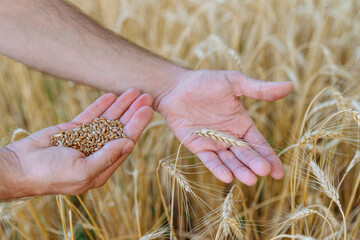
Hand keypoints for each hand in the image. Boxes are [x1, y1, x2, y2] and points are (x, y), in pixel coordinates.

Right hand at [3, 90, 152, 198]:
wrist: (19, 167)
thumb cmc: (50, 175)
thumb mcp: (83, 171)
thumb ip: (107, 157)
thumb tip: (129, 143)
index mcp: (102, 168)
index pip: (126, 143)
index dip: (138, 126)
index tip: (148, 110)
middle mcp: (97, 153)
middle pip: (121, 129)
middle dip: (134, 113)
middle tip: (147, 96)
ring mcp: (85, 140)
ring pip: (108, 120)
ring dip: (121, 106)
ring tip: (134, 91)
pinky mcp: (72, 130)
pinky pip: (91, 116)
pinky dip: (101, 106)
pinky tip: (112, 95)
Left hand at [157, 70, 292, 184]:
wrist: (176, 87)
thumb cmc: (205, 82)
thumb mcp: (234, 83)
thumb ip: (259, 89)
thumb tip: (290, 86)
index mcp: (241, 124)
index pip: (258, 144)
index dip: (269, 157)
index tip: (278, 172)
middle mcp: (229, 137)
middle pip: (245, 154)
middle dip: (254, 164)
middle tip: (263, 172)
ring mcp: (213, 143)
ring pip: (229, 160)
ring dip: (239, 170)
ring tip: (249, 179)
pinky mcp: (197, 146)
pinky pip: (209, 160)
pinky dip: (217, 168)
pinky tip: (227, 177)